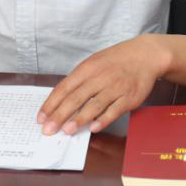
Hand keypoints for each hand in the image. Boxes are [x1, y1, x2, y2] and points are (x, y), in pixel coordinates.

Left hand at [38, 35, 171, 135]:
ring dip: (79, 119)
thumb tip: (61, 102)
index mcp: (87, 68)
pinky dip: (104, 119)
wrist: (145, 55)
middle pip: (76, 98)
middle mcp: (99, 77)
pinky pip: (114, 110)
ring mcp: (115, 87)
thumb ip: (79, 81)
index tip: (41, 117)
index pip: (64, 87)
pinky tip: (94, 128)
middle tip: (48, 130)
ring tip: (67, 131)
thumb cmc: (115, 61)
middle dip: (60, 115)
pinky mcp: (129, 97)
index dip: (51, 104)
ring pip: (94, 105)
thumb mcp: (94, 64)